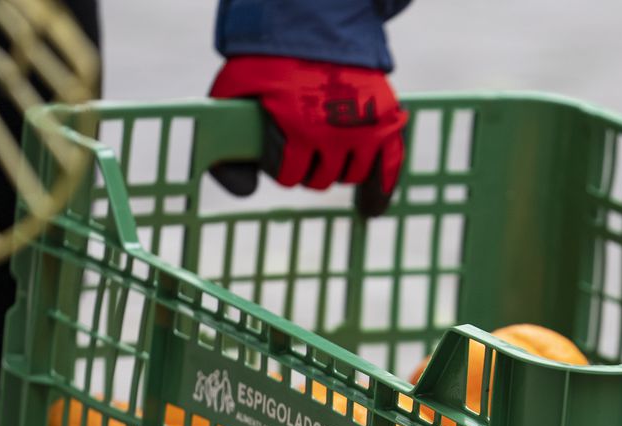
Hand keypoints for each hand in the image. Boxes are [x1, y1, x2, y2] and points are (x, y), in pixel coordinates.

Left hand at [209, 56, 406, 212]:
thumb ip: (231, 141)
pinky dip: (382, 188)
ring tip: (330, 156)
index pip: (288, 175)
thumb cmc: (270, 55)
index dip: (281, 168)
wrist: (315, 21)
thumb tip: (244, 192)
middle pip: (320, 179)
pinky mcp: (386, 118)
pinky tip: (371, 207)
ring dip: (338, 170)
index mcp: (298, 130)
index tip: (281, 159)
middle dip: (309, 170)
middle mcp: (335, 135)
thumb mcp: (234, 89)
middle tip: (305, 154)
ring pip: (351, 174)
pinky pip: (391, 165)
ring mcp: (365, 128)